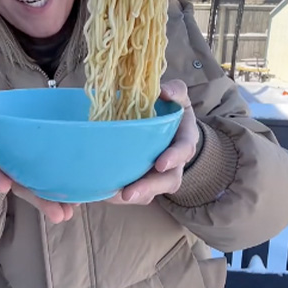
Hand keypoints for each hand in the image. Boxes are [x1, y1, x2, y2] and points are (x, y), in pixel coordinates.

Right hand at [0, 98, 75, 223]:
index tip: (3, 187)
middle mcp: (9, 170)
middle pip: (23, 187)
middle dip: (40, 201)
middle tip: (59, 214)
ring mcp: (25, 174)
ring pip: (40, 190)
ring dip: (55, 202)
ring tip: (70, 212)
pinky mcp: (40, 172)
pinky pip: (51, 184)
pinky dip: (65, 193)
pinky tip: (79, 200)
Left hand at [107, 79, 198, 205]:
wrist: (168, 125)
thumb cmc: (171, 109)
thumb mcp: (177, 96)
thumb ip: (175, 90)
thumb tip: (163, 91)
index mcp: (184, 139)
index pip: (184, 150)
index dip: (174, 158)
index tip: (160, 164)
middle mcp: (175, 162)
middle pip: (169, 181)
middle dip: (149, 188)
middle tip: (129, 194)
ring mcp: (159, 175)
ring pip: (151, 193)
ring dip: (131, 196)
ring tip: (111, 197)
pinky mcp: (144, 181)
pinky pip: (136, 194)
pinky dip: (119, 195)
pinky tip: (103, 193)